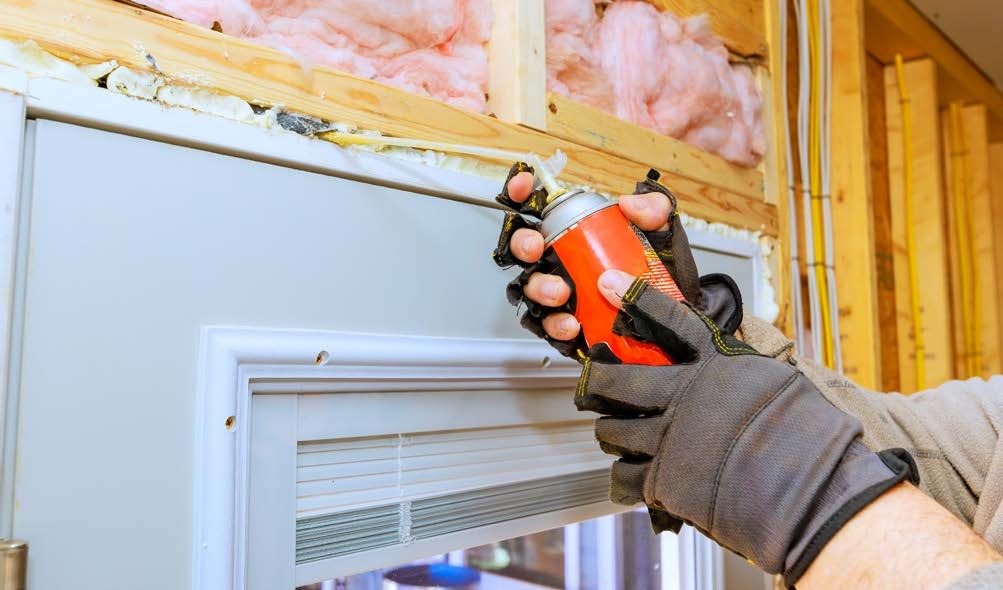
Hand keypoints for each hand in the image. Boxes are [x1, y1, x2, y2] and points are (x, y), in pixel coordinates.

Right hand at [502, 170, 676, 341]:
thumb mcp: (662, 236)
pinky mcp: (566, 327)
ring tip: (561, 293)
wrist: (673, 317)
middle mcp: (560, 263)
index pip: (540, 209)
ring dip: (539, 288)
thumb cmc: (658, 273)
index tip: (523, 185)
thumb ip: (654, 211)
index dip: (522, 193)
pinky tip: (571, 324)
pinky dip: (555, 326)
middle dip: (523, 245)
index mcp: (575, 234)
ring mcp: (560, 296)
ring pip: (530, 289)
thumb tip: (629, 204)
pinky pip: (548, 327)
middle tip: (537, 247)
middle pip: (524, 250)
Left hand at [577, 271, 917, 585]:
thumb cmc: (810, 438)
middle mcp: (686, 396)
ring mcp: (670, 440)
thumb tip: (723, 354)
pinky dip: (624, 474)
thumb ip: (736, 366)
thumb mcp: (775, 380)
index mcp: (717, 364)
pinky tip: (633, 472)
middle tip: (594, 378)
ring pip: (611, 429)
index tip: (610, 283)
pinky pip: (623, 475)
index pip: (669, 319)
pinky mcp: (665, 482)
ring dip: (611, 429)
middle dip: (598, 377)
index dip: (636, 297)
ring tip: (618, 431)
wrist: (816, 492)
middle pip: (617, 378)